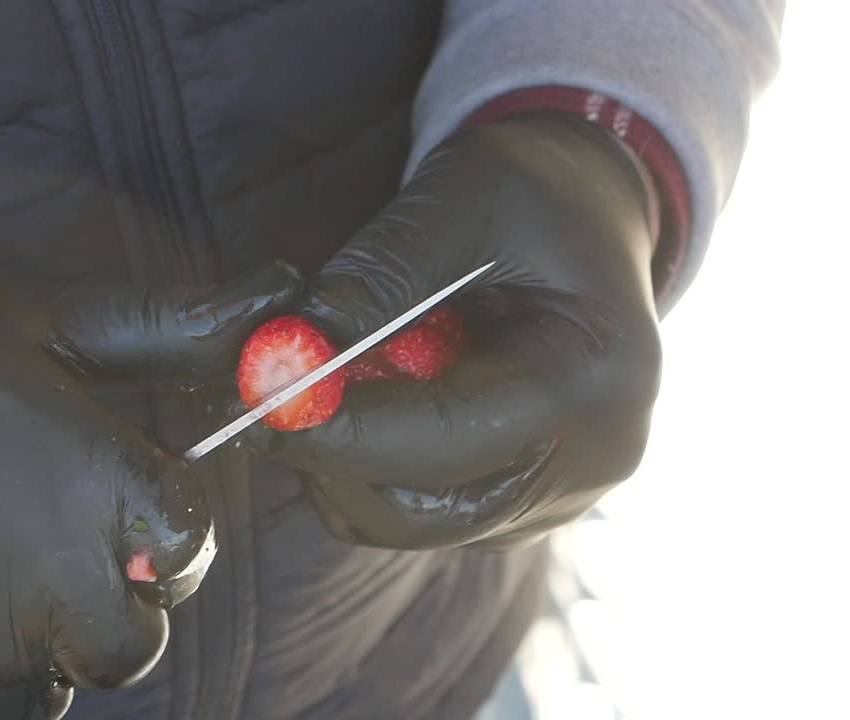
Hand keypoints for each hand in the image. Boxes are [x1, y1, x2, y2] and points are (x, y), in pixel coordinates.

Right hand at [0, 263, 300, 718]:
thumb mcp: (35, 322)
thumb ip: (169, 326)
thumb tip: (286, 294)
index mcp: (80, 477)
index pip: (189, 547)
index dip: (168, 537)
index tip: (125, 513)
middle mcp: (31, 572)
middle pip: (129, 646)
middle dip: (103, 611)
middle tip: (34, 550)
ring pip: (40, 692)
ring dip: (17, 646)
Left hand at [248, 114, 662, 550]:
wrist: (592, 213)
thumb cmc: (534, 191)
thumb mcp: (461, 196)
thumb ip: (380, 272)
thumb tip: (290, 351)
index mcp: (592, 380)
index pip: (446, 437)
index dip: (341, 428)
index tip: (257, 403)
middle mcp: (589, 460)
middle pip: (424, 510)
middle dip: (329, 458)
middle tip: (258, 402)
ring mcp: (560, 495)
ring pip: (409, 521)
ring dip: (341, 464)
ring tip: (324, 379)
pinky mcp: (523, 504)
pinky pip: (422, 511)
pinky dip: (369, 467)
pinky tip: (366, 398)